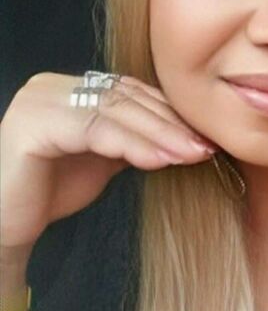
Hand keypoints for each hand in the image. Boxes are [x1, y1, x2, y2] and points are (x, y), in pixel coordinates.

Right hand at [0, 72, 219, 249]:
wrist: (7, 225)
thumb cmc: (52, 190)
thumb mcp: (104, 157)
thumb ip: (134, 138)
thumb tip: (185, 135)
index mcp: (71, 87)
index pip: (131, 93)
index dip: (171, 113)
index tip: (204, 136)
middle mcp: (54, 85)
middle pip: (127, 98)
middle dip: (171, 123)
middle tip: (205, 146)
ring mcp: (40, 100)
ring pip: (115, 110)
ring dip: (159, 133)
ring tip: (190, 154)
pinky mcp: (32, 124)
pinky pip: (94, 129)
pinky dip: (132, 144)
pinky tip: (159, 160)